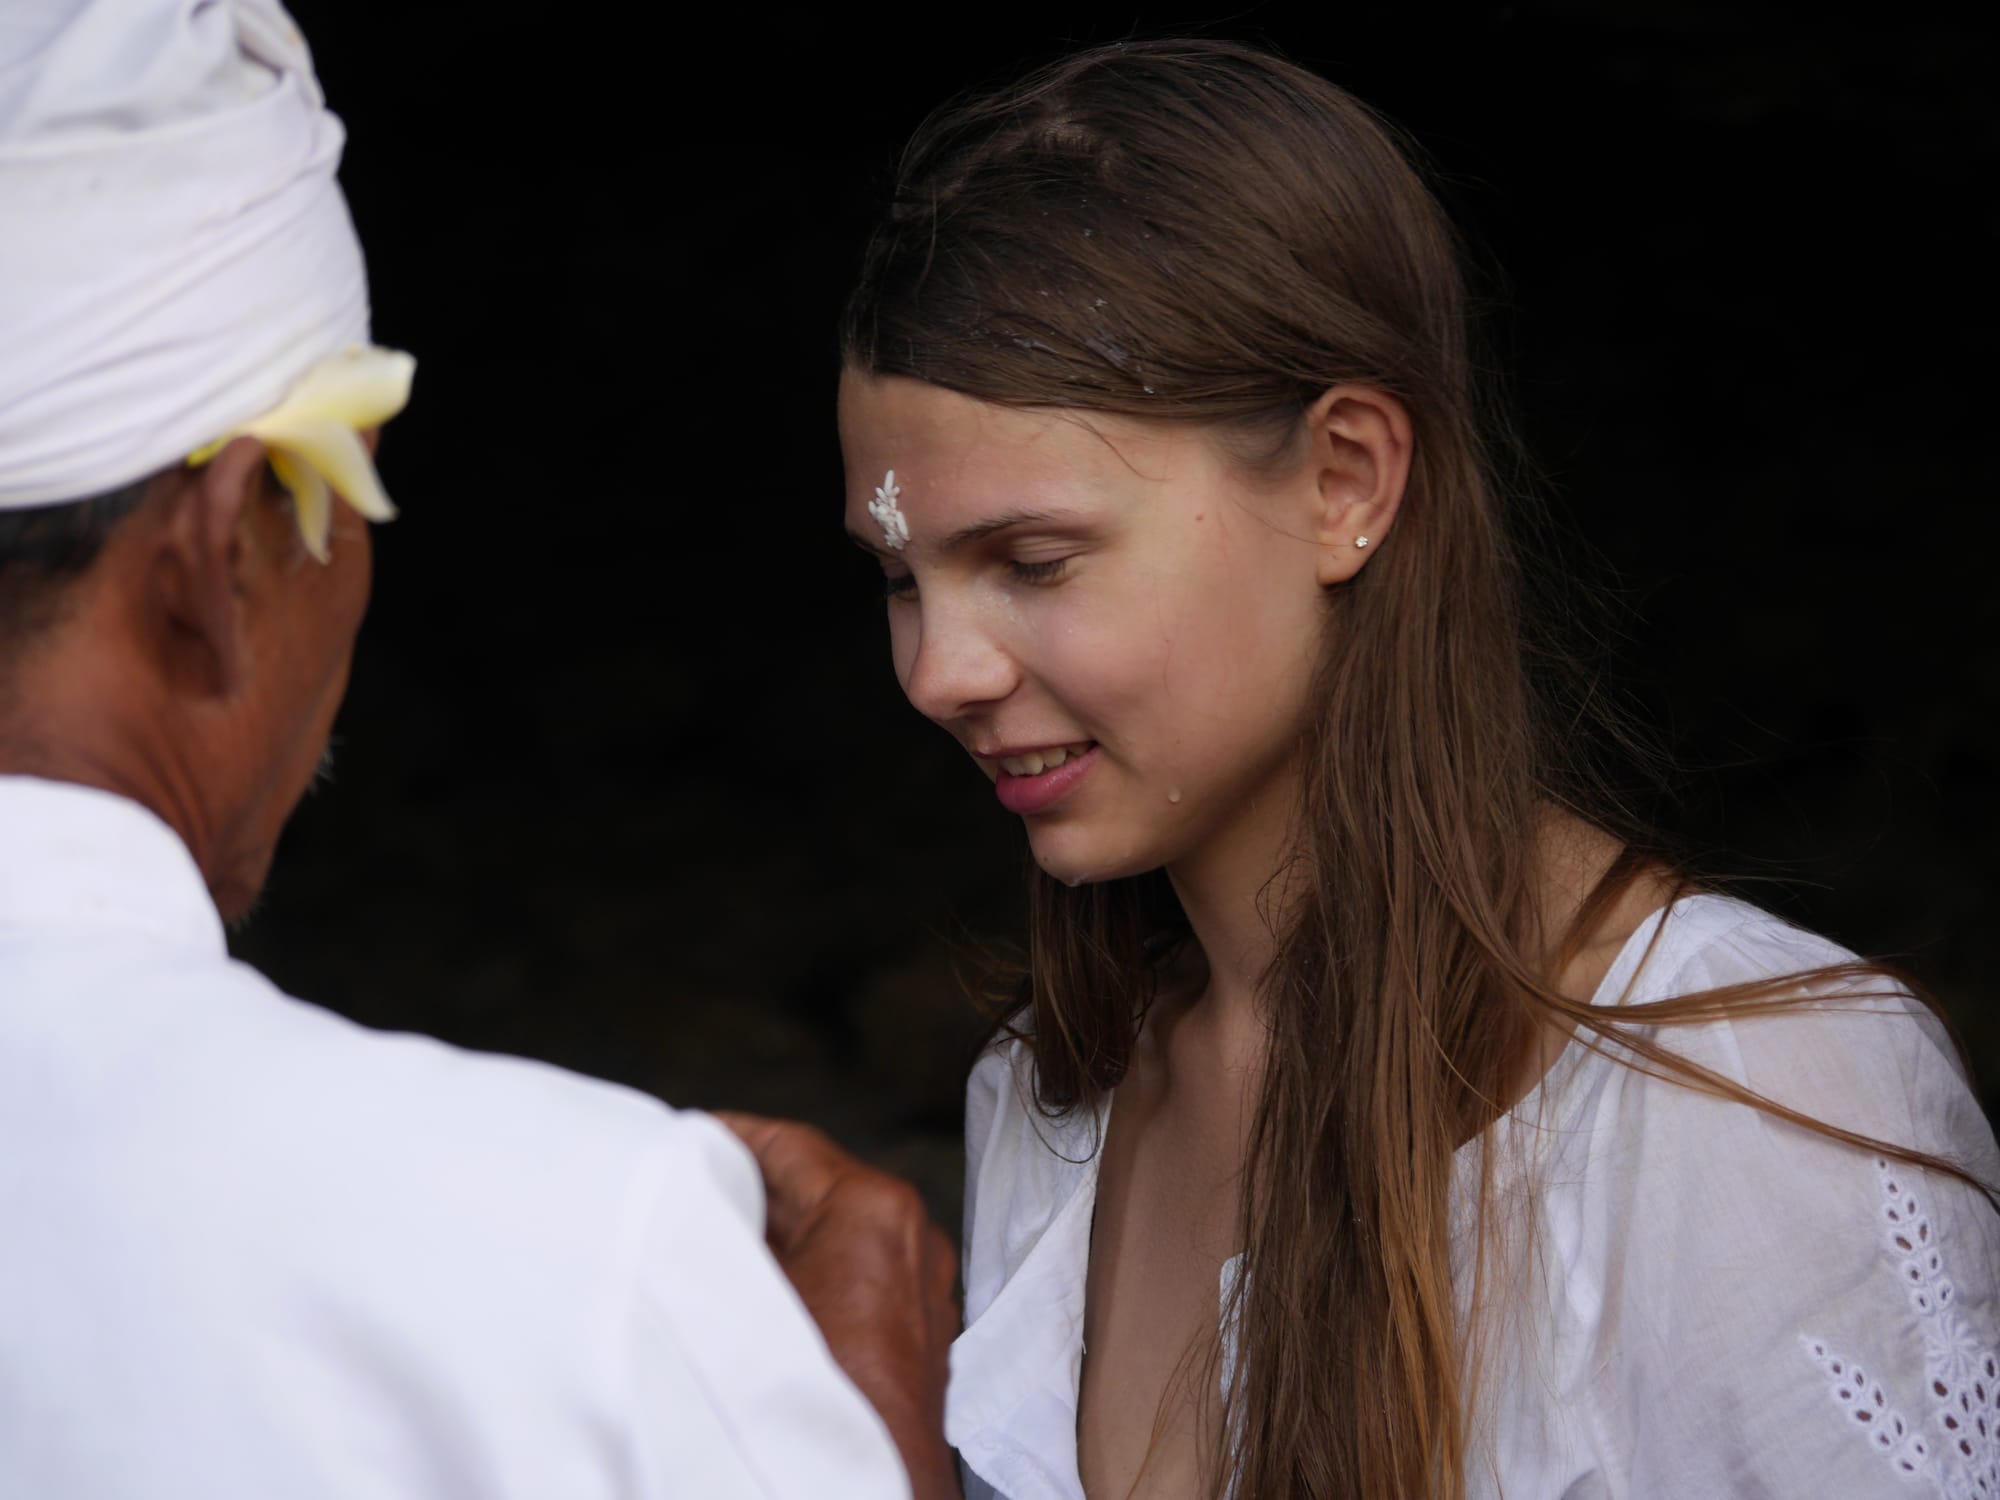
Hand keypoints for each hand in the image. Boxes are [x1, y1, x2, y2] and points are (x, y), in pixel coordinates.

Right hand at [717, 1112, 961, 1499]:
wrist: (869, 1490)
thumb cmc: (813, 1401)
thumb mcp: (743, 1295)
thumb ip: (717, 1230)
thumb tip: (687, 1205)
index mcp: (876, 1209)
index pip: (787, 1144)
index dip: (727, 1137)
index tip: (685, 1138)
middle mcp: (912, 1238)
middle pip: (813, 1188)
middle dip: (748, 1189)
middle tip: (684, 1190)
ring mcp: (921, 1287)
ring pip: (835, 1234)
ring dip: (777, 1236)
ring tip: (712, 1240)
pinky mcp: (916, 1333)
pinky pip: (855, 1277)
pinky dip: (808, 1274)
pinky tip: (757, 1295)